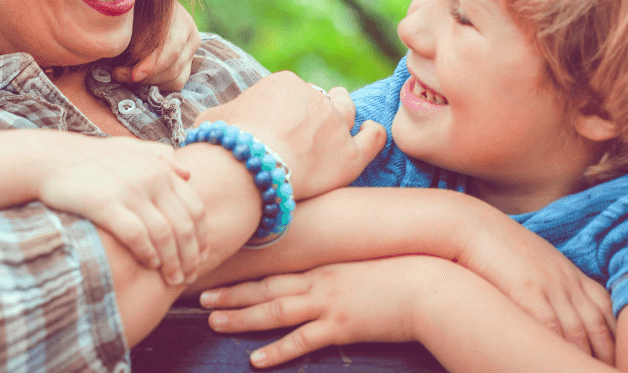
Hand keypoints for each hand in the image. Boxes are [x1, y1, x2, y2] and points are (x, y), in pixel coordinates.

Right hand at [37, 136, 205, 285]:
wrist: (50, 159)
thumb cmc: (90, 158)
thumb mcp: (129, 148)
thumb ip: (160, 157)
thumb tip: (188, 174)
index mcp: (160, 167)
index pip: (195, 208)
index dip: (201, 236)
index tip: (200, 257)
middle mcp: (151, 178)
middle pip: (184, 225)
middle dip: (190, 255)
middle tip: (189, 276)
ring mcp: (129, 191)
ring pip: (164, 234)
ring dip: (173, 261)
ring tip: (173, 278)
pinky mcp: (107, 204)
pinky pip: (137, 235)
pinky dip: (148, 253)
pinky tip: (151, 265)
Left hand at [113, 1, 199, 90]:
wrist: (144, 8)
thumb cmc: (136, 10)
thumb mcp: (134, 17)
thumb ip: (136, 36)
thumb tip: (135, 56)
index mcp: (182, 21)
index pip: (172, 51)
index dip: (152, 66)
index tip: (134, 74)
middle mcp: (191, 38)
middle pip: (173, 69)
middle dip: (144, 77)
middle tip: (117, 73)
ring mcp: (191, 53)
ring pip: (175, 80)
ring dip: (148, 83)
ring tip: (123, 75)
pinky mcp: (187, 66)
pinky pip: (175, 84)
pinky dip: (156, 85)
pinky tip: (139, 77)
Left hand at [200, 257, 433, 367]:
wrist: (427, 286)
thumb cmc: (398, 275)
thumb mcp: (361, 269)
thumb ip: (336, 273)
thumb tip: (319, 280)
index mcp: (321, 267)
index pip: (274, 269)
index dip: (244, 273)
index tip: (219, 274)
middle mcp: (318, 282)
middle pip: (265, 287)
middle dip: (231, 293)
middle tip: (200, 296)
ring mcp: (327, 303)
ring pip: (275, 310)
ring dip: (243, 317)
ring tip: (214, 321)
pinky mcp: (341, 326)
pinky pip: (302, 340)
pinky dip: (277, 350)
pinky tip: (256, 359)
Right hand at [204, 72, 385, 199]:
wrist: (249, 167)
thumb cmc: (226, 143)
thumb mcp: (212, 120)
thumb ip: (219, 117)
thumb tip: (209, 124)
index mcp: (283, 84)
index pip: (293, 90)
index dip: (290, 105)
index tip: (283, 119)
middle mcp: (314, 98)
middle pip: (321, 99)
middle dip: (318, 106)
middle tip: (314, 118)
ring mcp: (335, 126)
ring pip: (347, 112)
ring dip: (345, 110)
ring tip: (346, 115)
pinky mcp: (349, 156)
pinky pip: (372, 139)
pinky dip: (374, 133)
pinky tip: (372, 132)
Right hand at [456, 208, 615, 361]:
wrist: (471, 225)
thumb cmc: (496, 245)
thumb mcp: (533, 260)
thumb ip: (549, 281)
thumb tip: (552, 306)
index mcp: (570, 273)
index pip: (606, 309)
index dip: (616, 335)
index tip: (617, 354)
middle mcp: (566, 281)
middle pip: (598, 326)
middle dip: (607, 352)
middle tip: (610, 369)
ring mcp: (549, 287)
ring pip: (579, 332)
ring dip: (586, 356)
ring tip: (587, 371)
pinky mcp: (528, 292)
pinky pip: (551, 327)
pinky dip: (559, 347)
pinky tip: (557, 360)